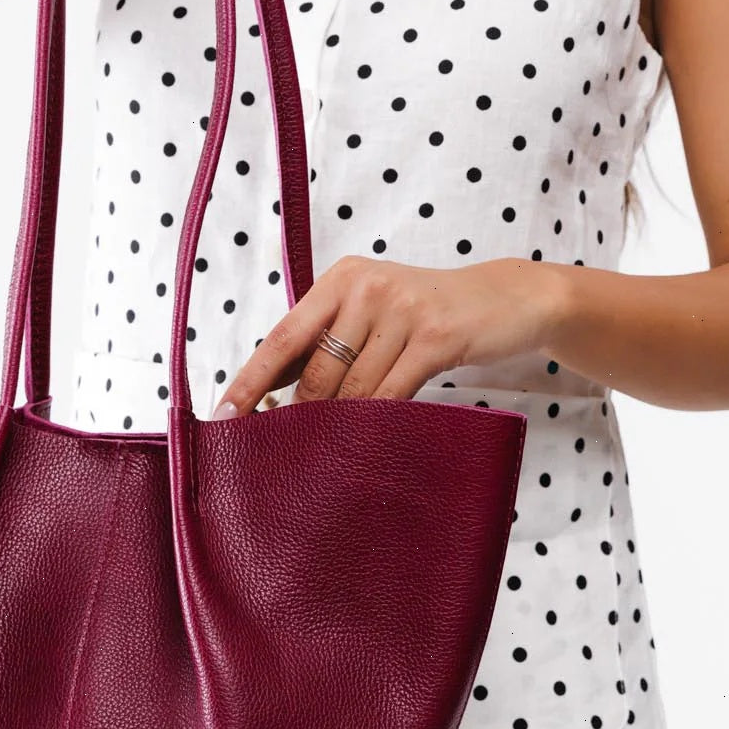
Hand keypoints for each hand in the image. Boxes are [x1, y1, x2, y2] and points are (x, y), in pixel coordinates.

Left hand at [209, 256, 569, 418]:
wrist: (503, 301)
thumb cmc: (427, 313)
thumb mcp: (374, 311)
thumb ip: (330, 340)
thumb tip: (272, 392)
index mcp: (341, 279)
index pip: (283, 335)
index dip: (251, 378)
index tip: (224, 412)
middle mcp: (366, 287)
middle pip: (317, 370)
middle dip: (300, 415)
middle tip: (286, 449)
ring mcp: (401, 310)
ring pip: (353, 388)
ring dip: (339, 424)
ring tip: (329, 450)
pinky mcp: (434, 337)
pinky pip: (391, 393)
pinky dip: (377, 419)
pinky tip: (369, 437)